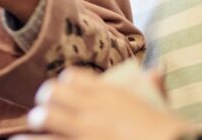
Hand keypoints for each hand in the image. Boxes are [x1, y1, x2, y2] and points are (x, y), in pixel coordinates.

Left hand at [17, 68, 196, 139]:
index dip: (65, 84)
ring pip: (44, 117)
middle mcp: (92, 109)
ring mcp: (82, 131)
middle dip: (46, 100)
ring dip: (38, 120)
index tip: (64, 90)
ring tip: (34, 125)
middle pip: (53, 93)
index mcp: (110, 94)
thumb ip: (154, 86)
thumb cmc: (167, 131)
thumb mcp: (161, 106)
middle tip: (44, 109)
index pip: (74, 78)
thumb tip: (158, 69)